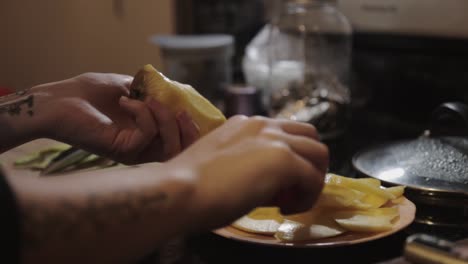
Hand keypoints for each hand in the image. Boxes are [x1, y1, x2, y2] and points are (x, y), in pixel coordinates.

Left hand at [33, 73, 199, 163]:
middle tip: (181, 110)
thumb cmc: (88, 94)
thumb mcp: (128, 88)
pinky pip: (147, 134)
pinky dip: (144, 113)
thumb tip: (176, 91)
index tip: (188, 108)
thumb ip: (151, 92)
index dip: (191, 130)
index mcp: (146, 136)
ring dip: (166, 119)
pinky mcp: (122, 150)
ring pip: (168, 146)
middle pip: (179, 151)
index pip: (179, 142)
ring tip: (150, 100)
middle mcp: (142, 148)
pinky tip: (125, 101)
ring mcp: (133, 151)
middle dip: (187, 130)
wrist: (58, 100)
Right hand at [165, 116, 328, 230]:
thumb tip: (270, 185)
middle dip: (309, 164)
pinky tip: (285, 210)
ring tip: (292, 201)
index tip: (276, 184)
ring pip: (319, 153)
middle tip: (293, 189)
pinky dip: (307, 197)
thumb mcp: (224, 164)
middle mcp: (263, 125)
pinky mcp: (283, 160)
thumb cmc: (191, 185)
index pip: (285, 133)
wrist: (179, 190)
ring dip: (312, 179)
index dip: (289, 158)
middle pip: (310, 137)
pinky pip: (314, 178)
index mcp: (246, 124)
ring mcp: (275, 140)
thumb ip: (248, 164)